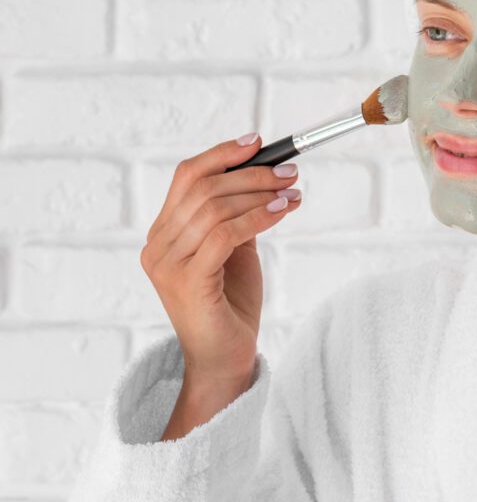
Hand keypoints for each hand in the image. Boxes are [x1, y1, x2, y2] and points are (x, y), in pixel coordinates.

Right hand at [139, 134, 302, 384]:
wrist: (225, 359)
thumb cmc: (231, 304)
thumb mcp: (235, 249)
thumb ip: (236, 214)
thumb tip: (264, 173)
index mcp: (164, 234)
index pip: (186, 177)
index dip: (221, 154)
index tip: (257, 142)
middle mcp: (158, 246)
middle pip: (203, 188)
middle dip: (252, 174)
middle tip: (290, 173)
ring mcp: (168, 265)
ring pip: (214, 208)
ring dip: (260, 194)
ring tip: (293, 193)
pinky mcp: (188, 282)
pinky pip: (224, 235)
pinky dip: (258, 217)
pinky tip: (282, 211)